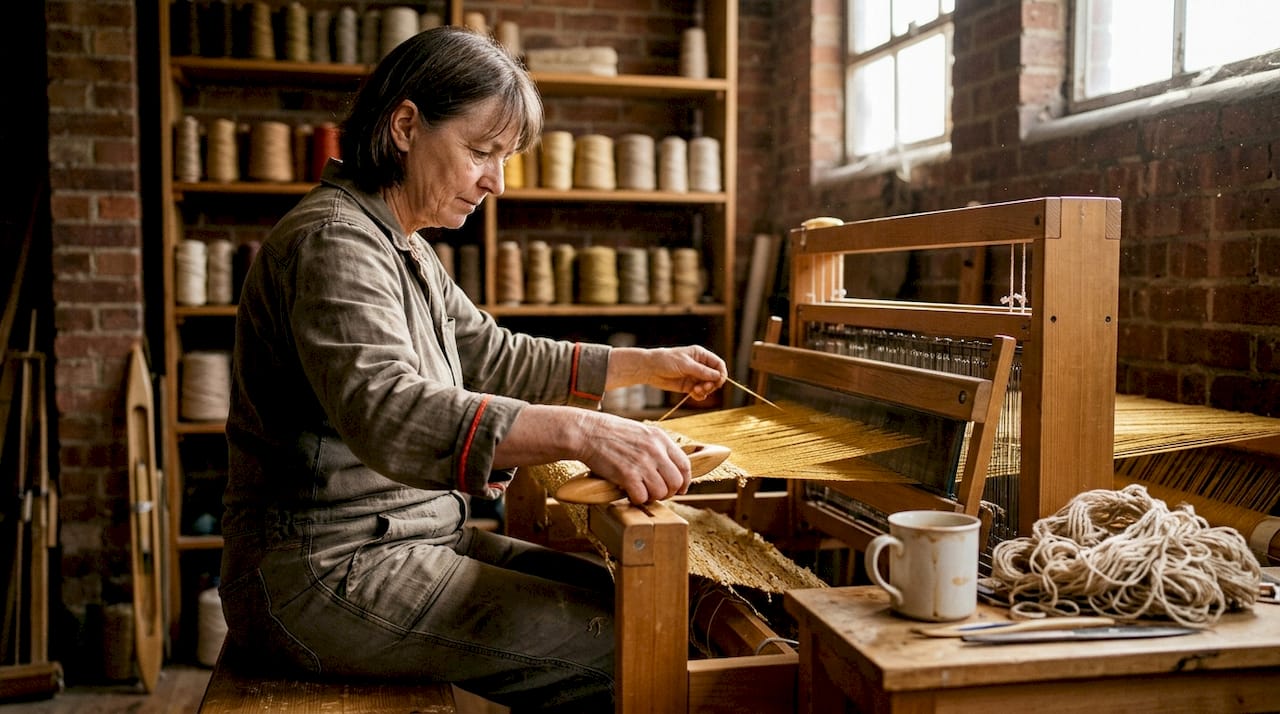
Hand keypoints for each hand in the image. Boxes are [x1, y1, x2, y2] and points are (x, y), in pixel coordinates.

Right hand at [575, 411, 691, 503]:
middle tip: (656, 493)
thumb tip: (667, 467)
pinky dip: (636, 499)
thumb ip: (656, 447)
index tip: (680, 488)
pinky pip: (642, 497)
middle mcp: (655, 450)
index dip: (685, 481)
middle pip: (676, 482)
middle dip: (668, 492)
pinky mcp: (627, 475)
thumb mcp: (641, 432)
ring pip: (660, 492)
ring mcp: (642, 463)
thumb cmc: (610, 433)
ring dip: (651, 496)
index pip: (684, 464)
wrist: (587, 432)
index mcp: (660, 438)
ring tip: (640, 491)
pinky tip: (628, 492)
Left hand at [607, 345, 726, 401]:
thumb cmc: (666, 361)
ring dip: (705, 390)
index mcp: (700, 355)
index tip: (718, 382)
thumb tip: (718, 376)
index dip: (721, 373)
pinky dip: (699, 395)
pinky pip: (699, 392)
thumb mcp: (685, 365)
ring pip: (708, 386)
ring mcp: (694, 376)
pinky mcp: (688, 386)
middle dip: (712, 384)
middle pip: (715, 377)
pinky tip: (694, 395)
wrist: (650, 369)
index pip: (718, 364)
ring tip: (696, 391)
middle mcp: (699, 365)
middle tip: (704, 388)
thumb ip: (702, 371)